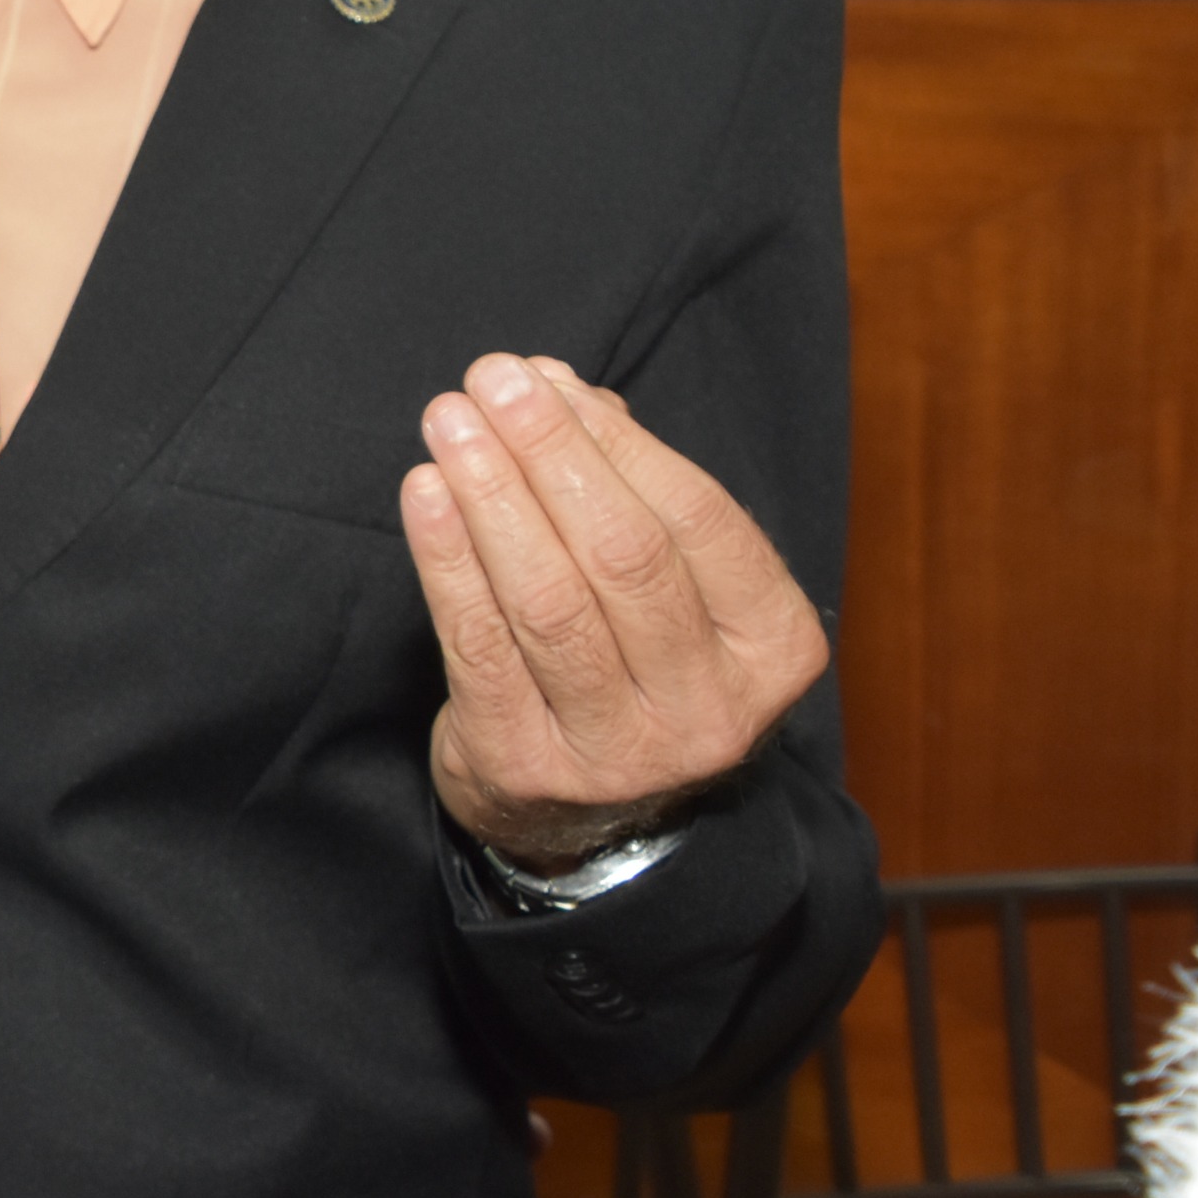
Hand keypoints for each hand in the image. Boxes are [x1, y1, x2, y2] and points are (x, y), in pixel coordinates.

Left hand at [401, 353, 828, 870]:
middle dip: (546, 454)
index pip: (698, 519)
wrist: (593, 818)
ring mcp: (621, 752)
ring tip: (447, 424)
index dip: (613, 442)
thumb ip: (625, 476)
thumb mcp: (669, 580)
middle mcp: (710, 708)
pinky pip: (480, 645)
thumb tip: (554, 383)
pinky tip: (424, 495)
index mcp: (773, 646)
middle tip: (487, 383)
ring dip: (491, 496)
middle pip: (623, 555)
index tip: (542, 379)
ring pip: (549, 600)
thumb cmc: (633, 661)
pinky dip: (447, 560)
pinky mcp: (527, 768)